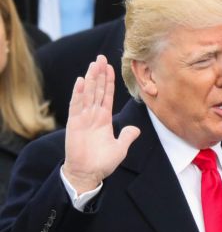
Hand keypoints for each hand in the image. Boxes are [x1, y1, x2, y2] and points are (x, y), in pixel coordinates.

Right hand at [63, 55, 139, 193]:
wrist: (88, 174)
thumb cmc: (102, 162)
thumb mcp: (120, 148)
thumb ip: (127, 136)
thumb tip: (135, 129)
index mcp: (104, 119)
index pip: (107, 95)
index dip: (108, 81)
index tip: (110, 67)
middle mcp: (93, 115)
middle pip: (97, 90)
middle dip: (99, 74)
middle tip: (101, 57)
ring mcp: (83, 118)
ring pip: (88, 94)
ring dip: (91, 79)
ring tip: (94, 63)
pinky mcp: (75, 124)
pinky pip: (77, 106)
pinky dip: (79, 93)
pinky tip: (81, 81)